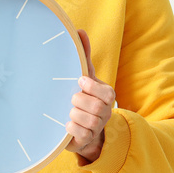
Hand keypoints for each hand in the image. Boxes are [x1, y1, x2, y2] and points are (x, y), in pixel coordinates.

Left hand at [66, 29, 115, 165]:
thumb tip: (80, 31)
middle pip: (95, 107)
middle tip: (72, 99)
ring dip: (75, 114)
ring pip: (89, 121)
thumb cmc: (82, 96)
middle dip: (79, 101)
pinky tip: (66, 124)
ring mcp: (96, 129)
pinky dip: (71, 128)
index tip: (79, 82)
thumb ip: (84, 55)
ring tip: (69, 112)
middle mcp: (105, 113)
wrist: (79, 126)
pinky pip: (81, 135)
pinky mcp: (85, 141)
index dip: (92, 87)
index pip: (106, 92)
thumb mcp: (84, 76)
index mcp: (106, 96)